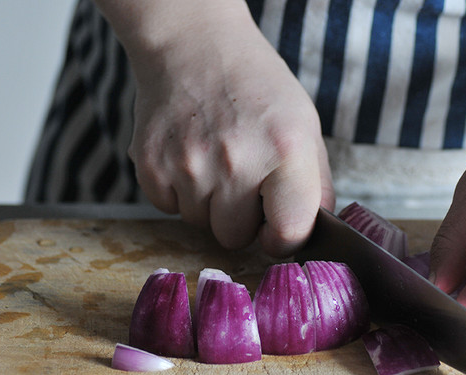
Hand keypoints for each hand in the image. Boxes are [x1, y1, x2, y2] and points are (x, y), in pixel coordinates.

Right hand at [124, 5, 333, 256]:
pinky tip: (188, 154)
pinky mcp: (150, 166)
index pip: (289, 233)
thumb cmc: (256, 88)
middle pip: (234, 238)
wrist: (193, 45)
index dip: (283, 239)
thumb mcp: (304, 126)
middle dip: (239, 217)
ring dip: (207, 202)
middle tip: (240, 177)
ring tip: (213, 158)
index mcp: (285, 151)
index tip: (275, 227)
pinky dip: (177, 190)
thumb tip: (313, 233)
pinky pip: (167, 209)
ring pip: (199, 224)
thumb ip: (315, 184)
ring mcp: (188, 164)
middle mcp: (236, 161)